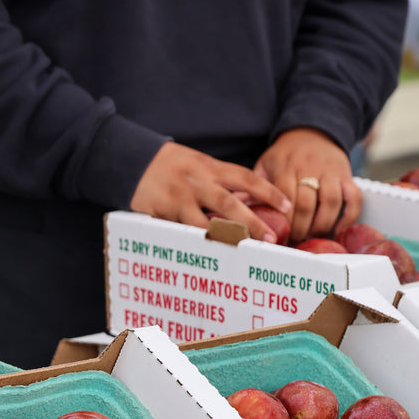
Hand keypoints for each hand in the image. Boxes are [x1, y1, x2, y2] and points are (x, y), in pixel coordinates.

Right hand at [130, 142, 290, 242]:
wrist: (131, 158)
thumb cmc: (172, 165)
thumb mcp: (199, 163)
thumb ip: (221, 181)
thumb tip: (250, 201)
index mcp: (210, 167)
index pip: (246, 177)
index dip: (269, 192)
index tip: (287, 207)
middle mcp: (196, 181)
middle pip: (229, 203)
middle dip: (252, 223)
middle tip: (272, 239)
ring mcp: (178, 198)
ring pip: (204, 223)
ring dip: (224, 239)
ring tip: (242, 254)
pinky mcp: (161, 212)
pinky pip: (181, 233)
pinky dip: (195, 246)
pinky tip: (209, 260)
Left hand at [255, 128, 360, 241]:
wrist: (312, 131)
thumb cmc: (286, 154)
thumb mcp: (266, 163)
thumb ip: (255, 186)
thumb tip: (240, 209)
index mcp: (286, 166)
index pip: (285, 197)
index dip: (284, 220)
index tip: (279, 236)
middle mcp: (310, 167)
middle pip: (307, 204)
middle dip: (301, 228)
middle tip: (295, 241)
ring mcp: (330, 171)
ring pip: (331, 202)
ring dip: (322, 225)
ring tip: (313, 237)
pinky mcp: (347, 175)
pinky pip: (353, 198)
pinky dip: (349, 216)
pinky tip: (338, 230)